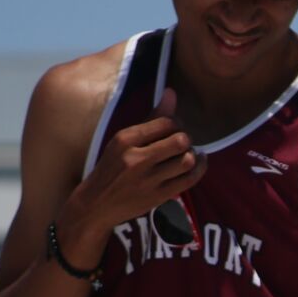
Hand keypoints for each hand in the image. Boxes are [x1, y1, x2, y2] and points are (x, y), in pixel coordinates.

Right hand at [58, 88, 207, 255]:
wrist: (98, 203)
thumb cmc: (112, 167)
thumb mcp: (124, 140)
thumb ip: (151, 118)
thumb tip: (173, 92)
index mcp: (125, 139)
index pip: (166, 122)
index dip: (177, 123)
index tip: (175, 128)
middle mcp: (137, 158)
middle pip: (180, 140)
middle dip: (186, 139)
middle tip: (182, 142)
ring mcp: (148, 179)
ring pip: (187, 161)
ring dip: (193, 155)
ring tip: (188, 154)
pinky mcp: (158, 197)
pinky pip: (189, 180)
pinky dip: (199, 169)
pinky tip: (197, 163)